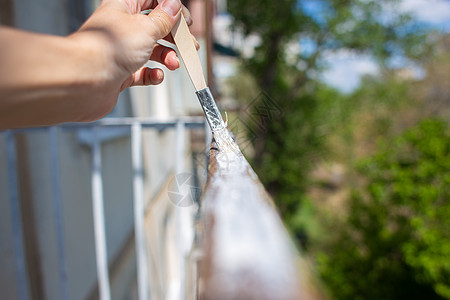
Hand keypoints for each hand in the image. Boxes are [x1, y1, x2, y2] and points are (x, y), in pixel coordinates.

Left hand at [72, 0, 197, 90]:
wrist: (85, 80)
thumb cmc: (108, 49)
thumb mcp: (146, 27)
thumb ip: (164, 18)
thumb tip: (174, 6)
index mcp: (124, 6)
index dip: (170, 8)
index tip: (184, 20)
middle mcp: (122, 27)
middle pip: (155, 26)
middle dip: (174, 36)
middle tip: (188, 44)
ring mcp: (122, 51)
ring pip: (152, 50)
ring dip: (167, 57)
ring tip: (173, 63)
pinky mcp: (121, 72)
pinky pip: (143, 72)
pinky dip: (153, 75)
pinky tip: (156, 75)